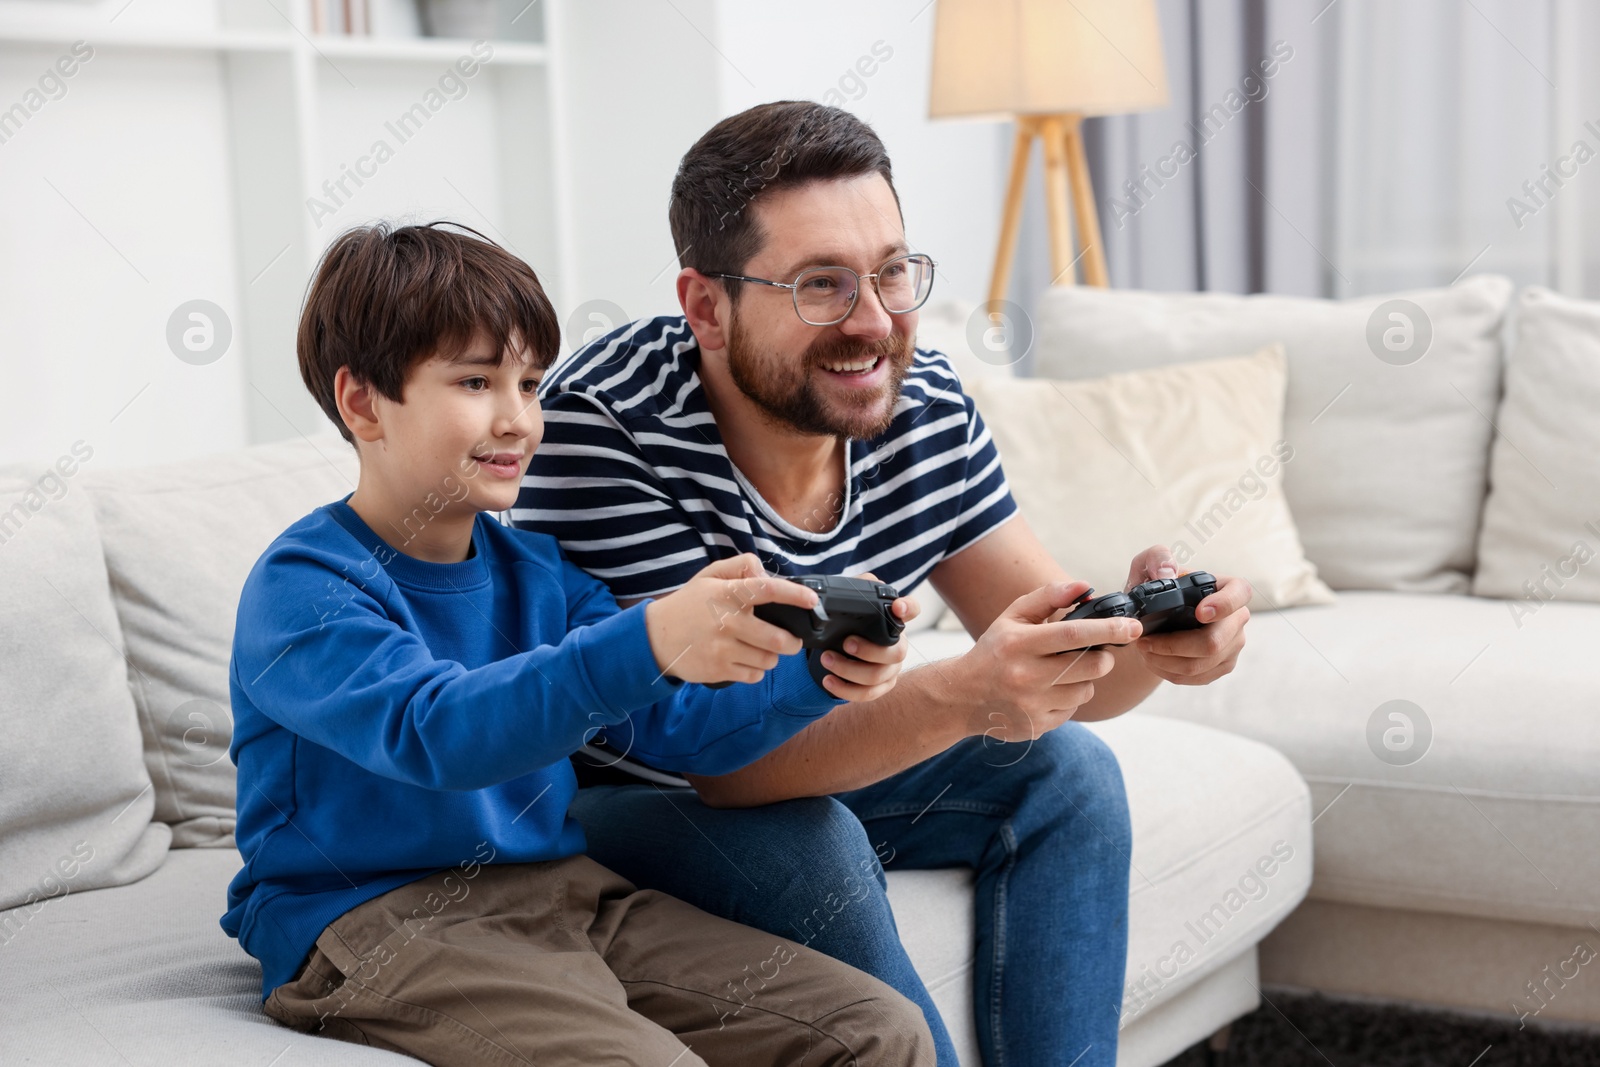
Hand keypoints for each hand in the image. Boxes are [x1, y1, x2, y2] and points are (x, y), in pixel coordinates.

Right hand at [644, 554, 815, 684]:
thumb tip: (767, 575)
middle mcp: (726, 622)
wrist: (655, 637)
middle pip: (777, 639)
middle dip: (792, 642)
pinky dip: (756, 669)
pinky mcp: (718, 671)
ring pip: (768, 660)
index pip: (767, 590)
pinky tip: (744, 659)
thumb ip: (741, 566)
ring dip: (772, 656)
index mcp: (726, 594)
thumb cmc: (689, 605)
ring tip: (760, 648)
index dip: (794, 595)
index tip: (812, 600)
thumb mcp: (710, 576)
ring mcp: (722, 649)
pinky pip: (754, 675)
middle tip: (791, 639)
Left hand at [815, 572, 918, 702]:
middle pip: (896, 652)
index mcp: (894, 620)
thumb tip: (864, 585)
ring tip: (826, 659)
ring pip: (877, 676)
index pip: (911, 609)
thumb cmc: (850, 623)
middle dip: (868, 650)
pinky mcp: (881, 686)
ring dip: (848, 669)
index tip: (897, 607)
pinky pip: (867, 694)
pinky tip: (828, 681)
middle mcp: (898, 645)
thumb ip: (859, 587)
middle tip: (845, 643)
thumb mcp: (851, 601)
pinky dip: (845, 689)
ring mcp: (891, 669)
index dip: (908, 608)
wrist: (837, 648)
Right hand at [951, 580, 1140, 743]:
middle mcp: (1025, 675)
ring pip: (1085, 690)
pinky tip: (1049, 691)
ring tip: (1063, 672)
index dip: (1107, 629)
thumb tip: (1084, 586)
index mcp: (1019, 643)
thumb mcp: (1012, 617)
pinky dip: (1069, 698)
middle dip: (1104, 656)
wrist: (962, 696)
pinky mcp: (1037, 726)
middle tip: (1098, 650)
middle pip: (1089, 665)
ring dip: (1085, 679)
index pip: (1072, 634)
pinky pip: (1073, 709)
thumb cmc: (994, 650)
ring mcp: (1031, 704)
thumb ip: (1048, 597)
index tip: (1132, 627)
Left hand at [1125, 544, 1250, 684]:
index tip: (1199, 613)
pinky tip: (1153, 661)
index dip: (1224, 605)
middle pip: (1214, 642)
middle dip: (1173, 645)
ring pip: (1201, 664)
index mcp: (1226, 587)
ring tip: (1143, 650)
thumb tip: (1167, 574)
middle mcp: (1236, 617)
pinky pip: (1196, 677)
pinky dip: (1169, 672)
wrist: (1154, 618)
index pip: (1240, 594)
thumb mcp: (1148, 566)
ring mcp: (1232, 644)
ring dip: (1165, 661)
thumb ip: (1157, 559)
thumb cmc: (1156, 589)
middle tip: (1144, 641)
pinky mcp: (1221, 665)